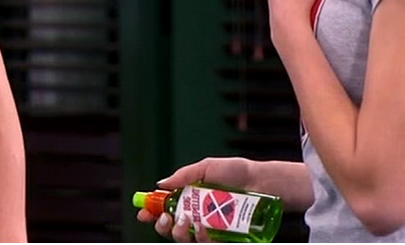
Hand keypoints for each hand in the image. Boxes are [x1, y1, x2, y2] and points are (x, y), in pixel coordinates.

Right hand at [137, 157, 256, 241]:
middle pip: (169, 229)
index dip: (151, 214)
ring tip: (186, 221)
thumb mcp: (207, 167)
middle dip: (162, 226)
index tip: (143, 214)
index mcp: (189, 199)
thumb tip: (161, 183)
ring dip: (178, 234)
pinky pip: (205, 244)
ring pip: (184, 240)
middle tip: (166, 217)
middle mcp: (196, 216)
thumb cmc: (237, 172)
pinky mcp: (222, 238)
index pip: (164, 209)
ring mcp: (209, 229)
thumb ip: (184, 175)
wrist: (262, 182)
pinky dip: (199, 239)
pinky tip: (201, 229)